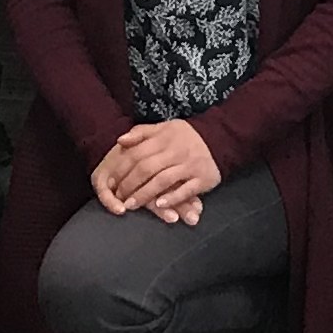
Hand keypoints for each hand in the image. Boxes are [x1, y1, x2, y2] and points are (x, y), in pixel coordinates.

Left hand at [92, 119, 220, 223]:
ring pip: (163, 181)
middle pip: (147, 169)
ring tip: (131, 205)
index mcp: (164, 138)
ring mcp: (190, 165)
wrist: (220, 138)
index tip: (111, 181)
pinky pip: (185, 190)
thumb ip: (141, 133)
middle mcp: (176, 151)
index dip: (122, 169)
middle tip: (118, 197)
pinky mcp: (202, 178)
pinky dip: (172, 198)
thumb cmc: (186, 136)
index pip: (137, 154)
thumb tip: (120, 141)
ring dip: (145, 194)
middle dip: (129, 184)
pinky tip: (159, 205)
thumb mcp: (164, 128)